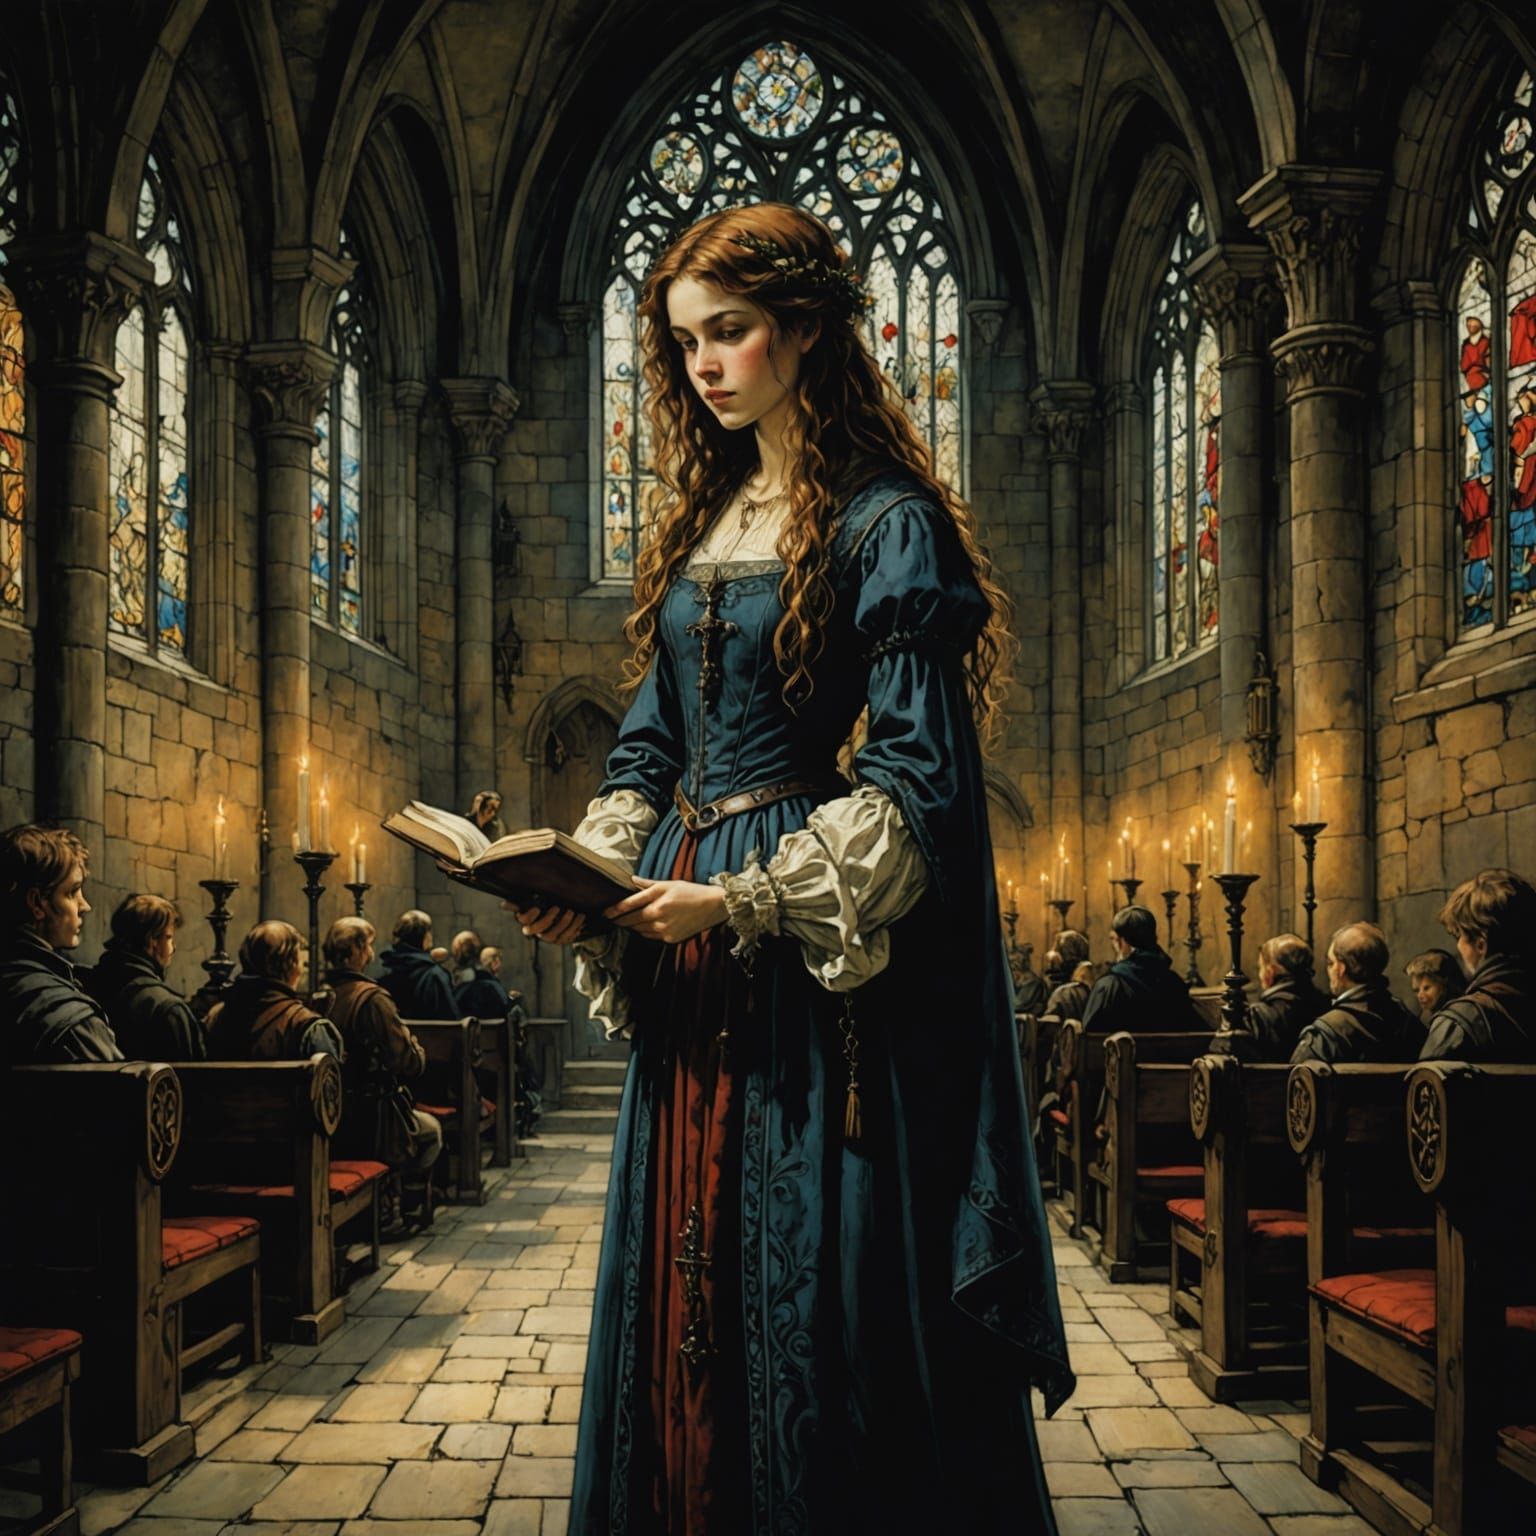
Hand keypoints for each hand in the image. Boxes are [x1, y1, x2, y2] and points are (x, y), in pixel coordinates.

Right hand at [507, 902, 587, 944]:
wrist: (553, 912)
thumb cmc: (538, 905)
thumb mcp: (530, 903)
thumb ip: (518, 904)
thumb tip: (503, 905)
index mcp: (527, 922)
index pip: (526, 922)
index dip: (531, 916)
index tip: (538, 907)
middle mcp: (537, 932)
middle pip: (542, 932)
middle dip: (552, 921)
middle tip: (561, 908)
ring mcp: (549, 937)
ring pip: (557, 937)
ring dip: (568, 925)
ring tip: (577, 913)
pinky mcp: (560, 940)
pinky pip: (567, 939)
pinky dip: (575, 930)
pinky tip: (581, 921)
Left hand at [603, 878, 728, 944]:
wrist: (712, 906)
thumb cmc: (691, 891)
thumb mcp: (668, 883)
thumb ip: (647, 884)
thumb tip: (630, 880)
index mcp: (657, 898)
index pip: (628, 905)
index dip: (614, 910)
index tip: (604, 912)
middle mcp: (658, 914)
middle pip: (630, 920)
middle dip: (619, 920)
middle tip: (611, 918)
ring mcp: (663, 928)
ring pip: (638, 929)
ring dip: (632, 925)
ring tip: (628, 921)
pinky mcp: (669, 938)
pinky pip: (649, 936)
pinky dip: (645, 931)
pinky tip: (647, 925)